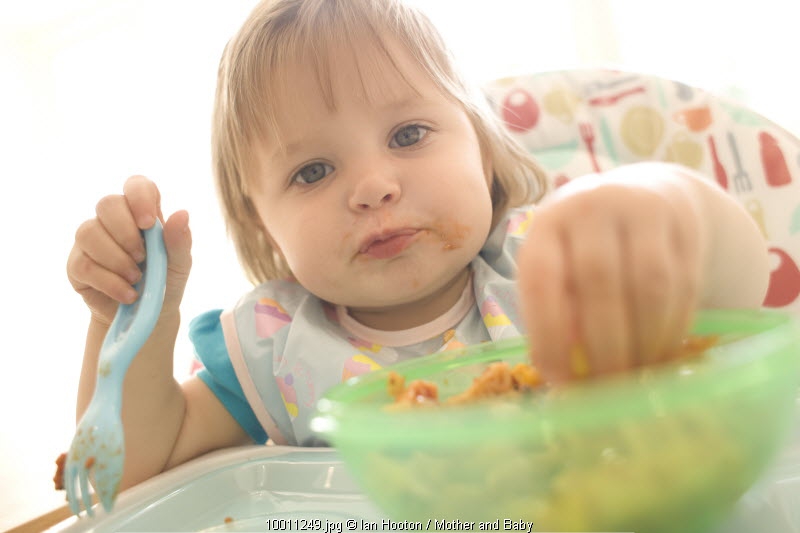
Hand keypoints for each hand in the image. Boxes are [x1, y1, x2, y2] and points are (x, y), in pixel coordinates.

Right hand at [67, 175, 191, 324]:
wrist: (147, 317)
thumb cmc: (165, 282)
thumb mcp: (180, 264)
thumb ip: (180, 241)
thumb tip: (182, 214)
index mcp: (142, 213)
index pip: (136, 185)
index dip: (140, 197)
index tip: (149, 224)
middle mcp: (113, 221)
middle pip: (107, 203)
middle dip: (125, 232)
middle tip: (143, 258)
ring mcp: (91, 241)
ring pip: (88, 232)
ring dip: (116, 258)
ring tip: (136, 279)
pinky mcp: (77, 265)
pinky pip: (83, 264)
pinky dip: (109, 282)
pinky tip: (127, 294)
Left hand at [517, 164, 704, 382]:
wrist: (644, 192)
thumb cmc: (586, 245)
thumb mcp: (559, 265)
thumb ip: (554, 309)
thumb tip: (562, 374)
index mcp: (548, 223)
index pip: (541, 280)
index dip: (548, 334)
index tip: (560, 380)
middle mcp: (592, 206)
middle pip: (598, 282)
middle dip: (603, 346)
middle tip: (606, 388)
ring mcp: (642, 210)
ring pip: (649, 286)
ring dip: (644, 342)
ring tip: (636, 377)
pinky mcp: (685, 224)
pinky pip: (684, 284)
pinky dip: (673, 328)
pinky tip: (662, 355)